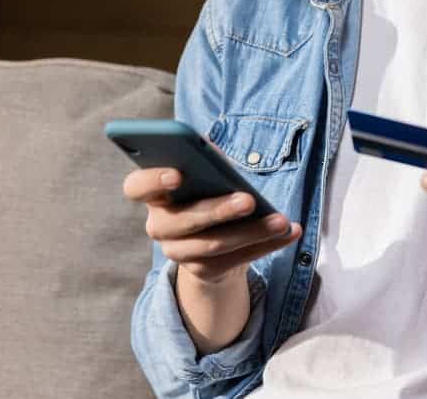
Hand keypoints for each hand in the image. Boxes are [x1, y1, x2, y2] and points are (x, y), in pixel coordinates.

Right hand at [123, 168, 301, 284]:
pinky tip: (290, 232)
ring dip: (252, 232)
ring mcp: (179, 252)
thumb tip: (216, 155)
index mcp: (154, 194)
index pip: (137, 187)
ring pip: (214, 245)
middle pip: (183, 221)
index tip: (178, 174)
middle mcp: (159, 226)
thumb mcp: (207, 173)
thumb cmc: (209, 190)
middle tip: (249, 200)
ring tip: (281, 221)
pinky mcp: (203, 271)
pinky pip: (237, 261)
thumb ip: (207, 162)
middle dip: (218, 210)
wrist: (214, 236)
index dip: (153, 180)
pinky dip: (267, 245)